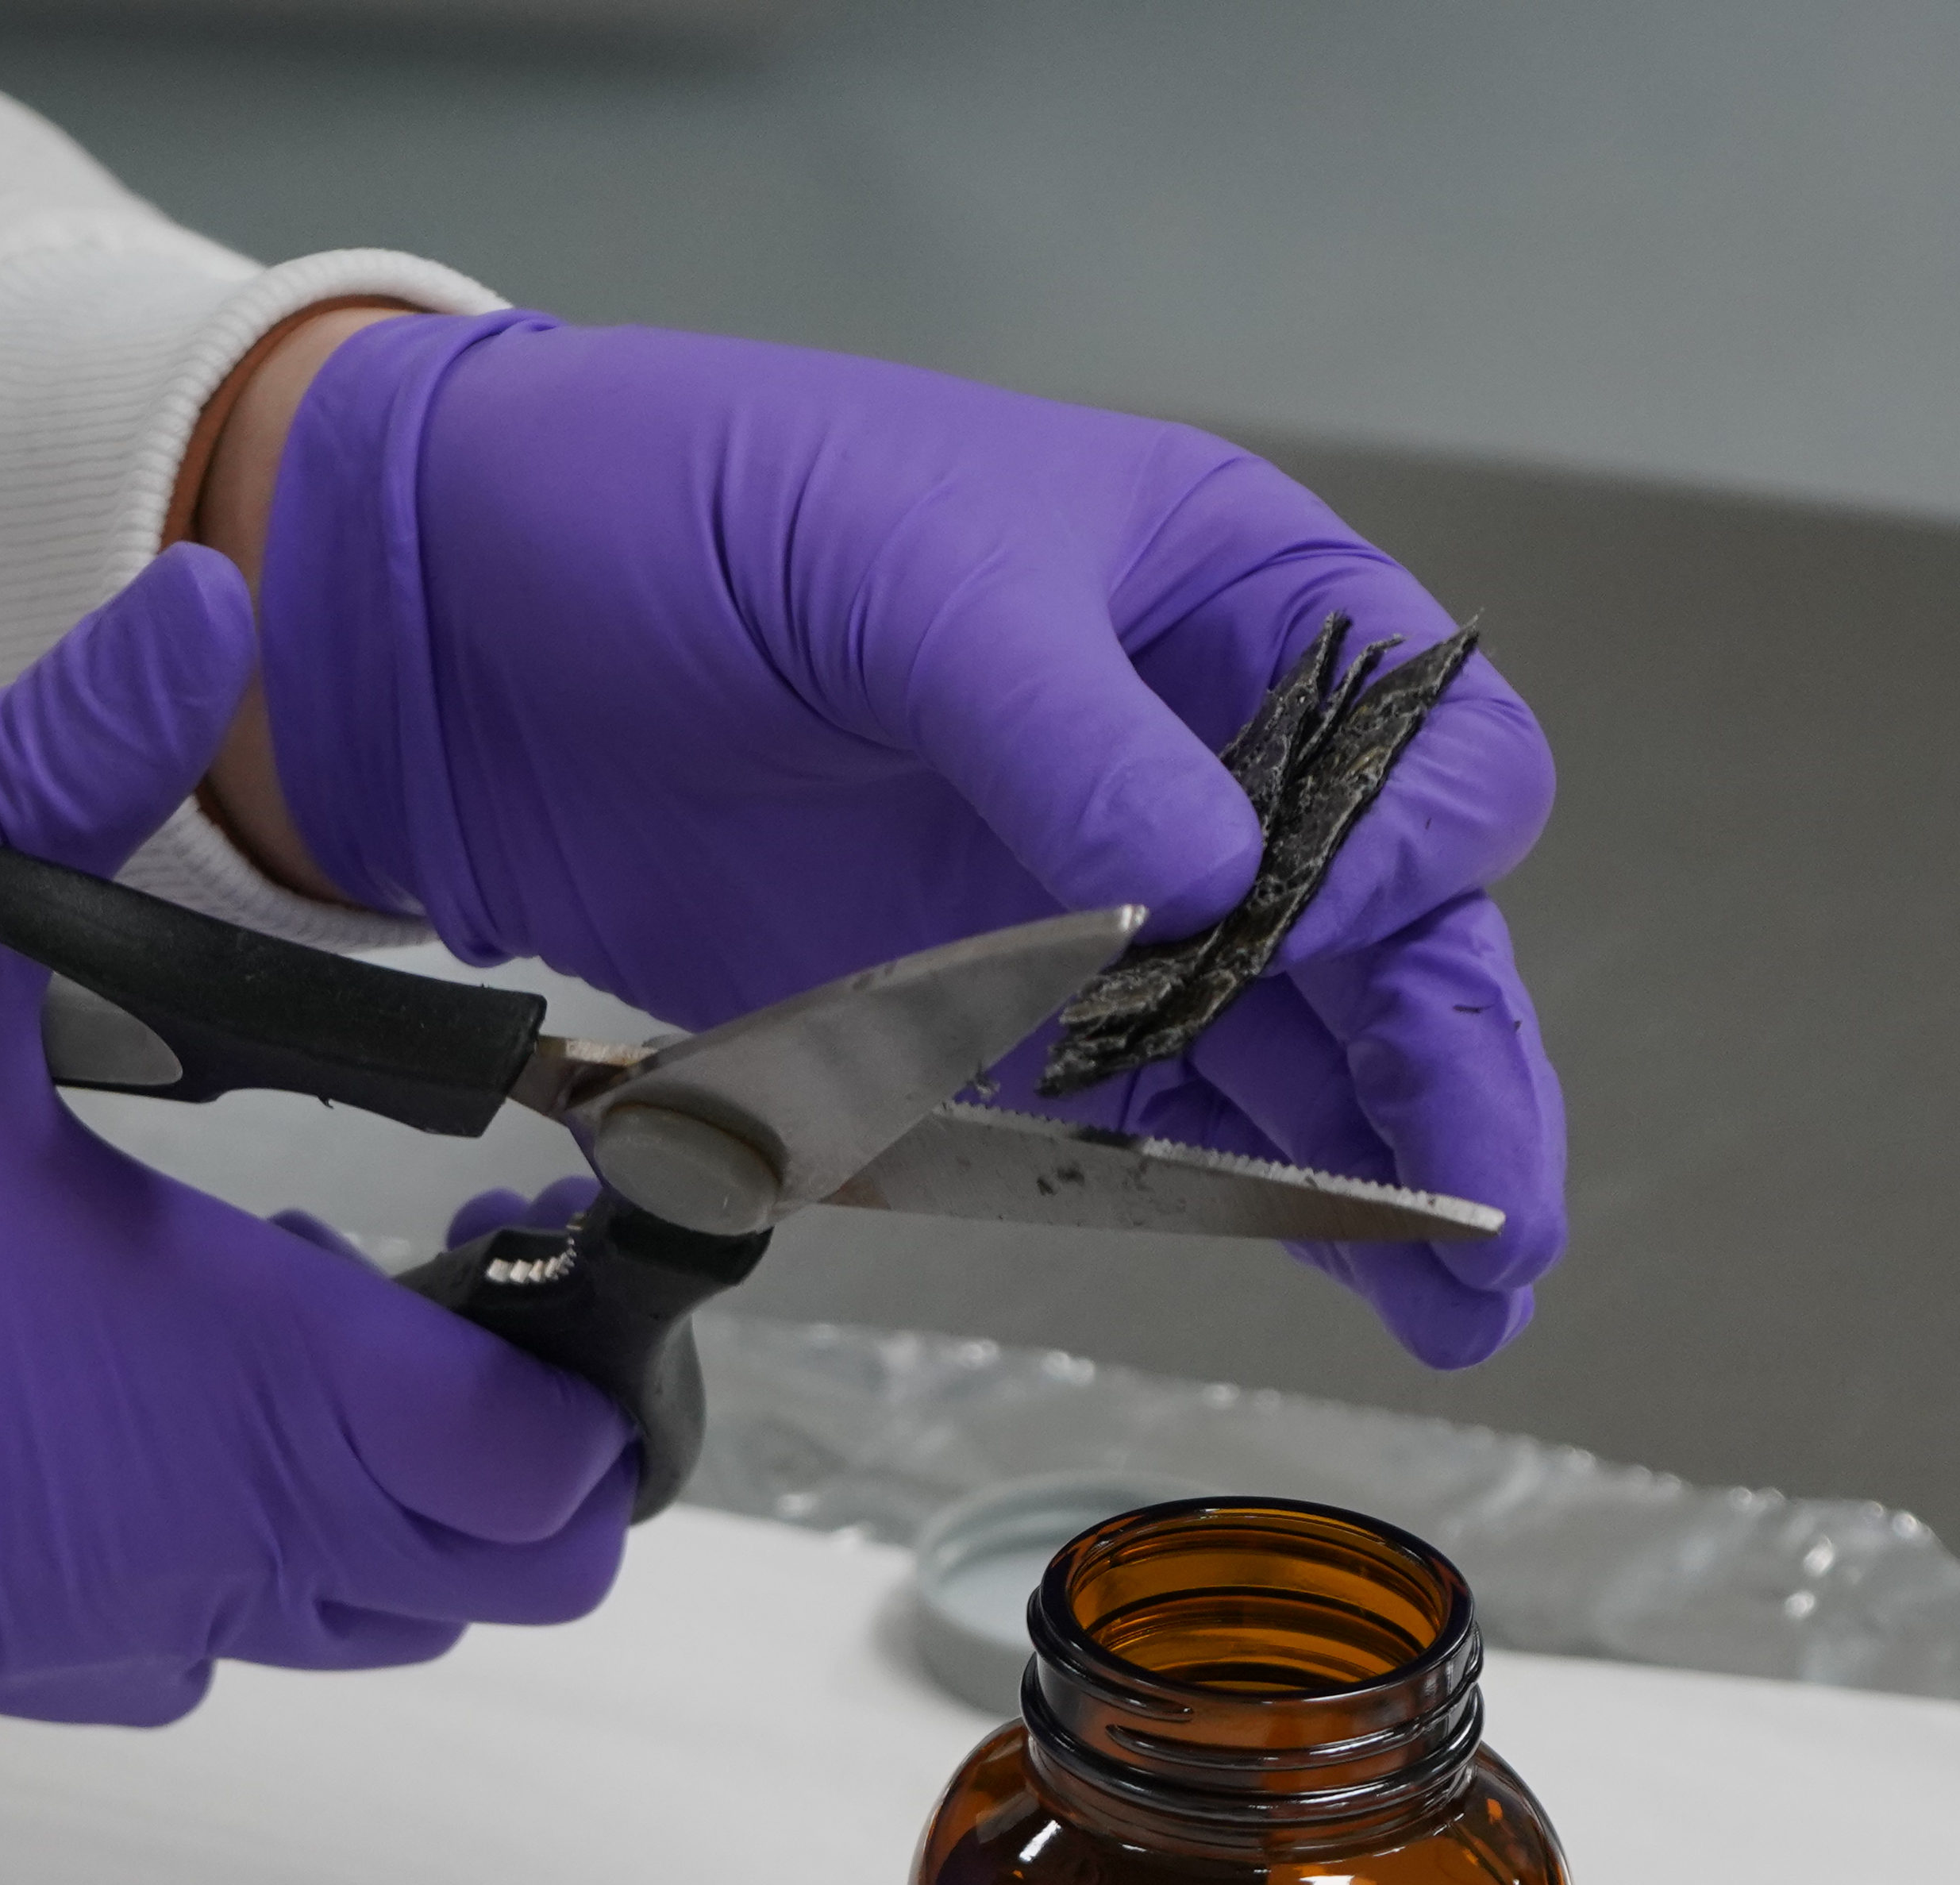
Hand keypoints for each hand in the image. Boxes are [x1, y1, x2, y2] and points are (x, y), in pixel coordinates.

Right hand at [0, 550, 636, 1754]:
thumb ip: (69, 756)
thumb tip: (211, 590)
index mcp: (222, 1375)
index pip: (538, 1463)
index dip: (593, 1368)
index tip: (551, 1234)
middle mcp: (196, 1538)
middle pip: (495, 1577)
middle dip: (538, 1452)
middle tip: (480, 1281)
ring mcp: (95, 1625)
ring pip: (359, 1626)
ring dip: (396, 1506)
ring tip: (335, 1327)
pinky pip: (202, 1649)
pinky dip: (248, 1557)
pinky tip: (161, 1405)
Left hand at [244, 315, 1567, 1366]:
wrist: (463, 625)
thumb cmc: (687, 504)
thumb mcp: (898, 566)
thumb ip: (1064, 728)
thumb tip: (1211, 887)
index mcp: (1228, 594)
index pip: (1414, 751)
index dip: (1396, 861)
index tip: (1306, 935)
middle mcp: (1199, 753)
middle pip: (1399, 933)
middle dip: (1457, 1076)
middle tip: (1496, 1227)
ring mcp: (1102, 896)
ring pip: (1303, 1049)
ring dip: (1378, 1174)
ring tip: (1453, 1304)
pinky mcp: (988, 1010)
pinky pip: (1147, 1117)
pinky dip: (1226, 1193)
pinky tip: (1322, 1269)